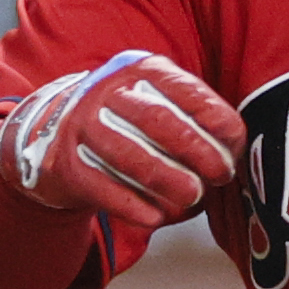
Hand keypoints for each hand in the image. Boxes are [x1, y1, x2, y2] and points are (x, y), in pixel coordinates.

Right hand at [0, 50, 243, 229]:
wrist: (53, 135)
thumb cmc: (126, 124)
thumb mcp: (157, 104)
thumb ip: (194, 121)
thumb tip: (233, 153)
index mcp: (140, 71)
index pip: (182, 88)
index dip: (213, 114)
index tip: (235, 141)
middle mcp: (107, 92)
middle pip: (156, 119)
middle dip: (195, 148)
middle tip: (220, 174)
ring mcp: (82, 126)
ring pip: (128, 154)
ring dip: (165, 178)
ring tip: (192, 197)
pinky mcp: (65, 163)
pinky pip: (101, 186)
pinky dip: (131, 205)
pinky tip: (154, 217)